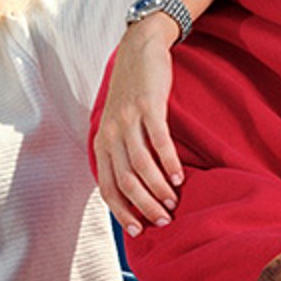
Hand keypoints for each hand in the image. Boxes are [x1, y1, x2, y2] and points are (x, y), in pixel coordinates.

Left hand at [96, 13, 188, 232]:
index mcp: (101, 143)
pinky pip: (159, 140)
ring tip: (173, 201)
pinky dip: (169, 161)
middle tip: (164, 220)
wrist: (139, 49)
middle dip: (145, 206)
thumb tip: (137, 189)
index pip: (108, 188)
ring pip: (141, 165)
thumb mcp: (118, 125)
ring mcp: (128, 120)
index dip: (123, 212)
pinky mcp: (148, 106)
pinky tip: (179, 176)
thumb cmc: (132, 93)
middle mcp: (110, 134)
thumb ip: (123, 152)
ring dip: (158, 188)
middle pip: (126, 181)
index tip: (139, 231)